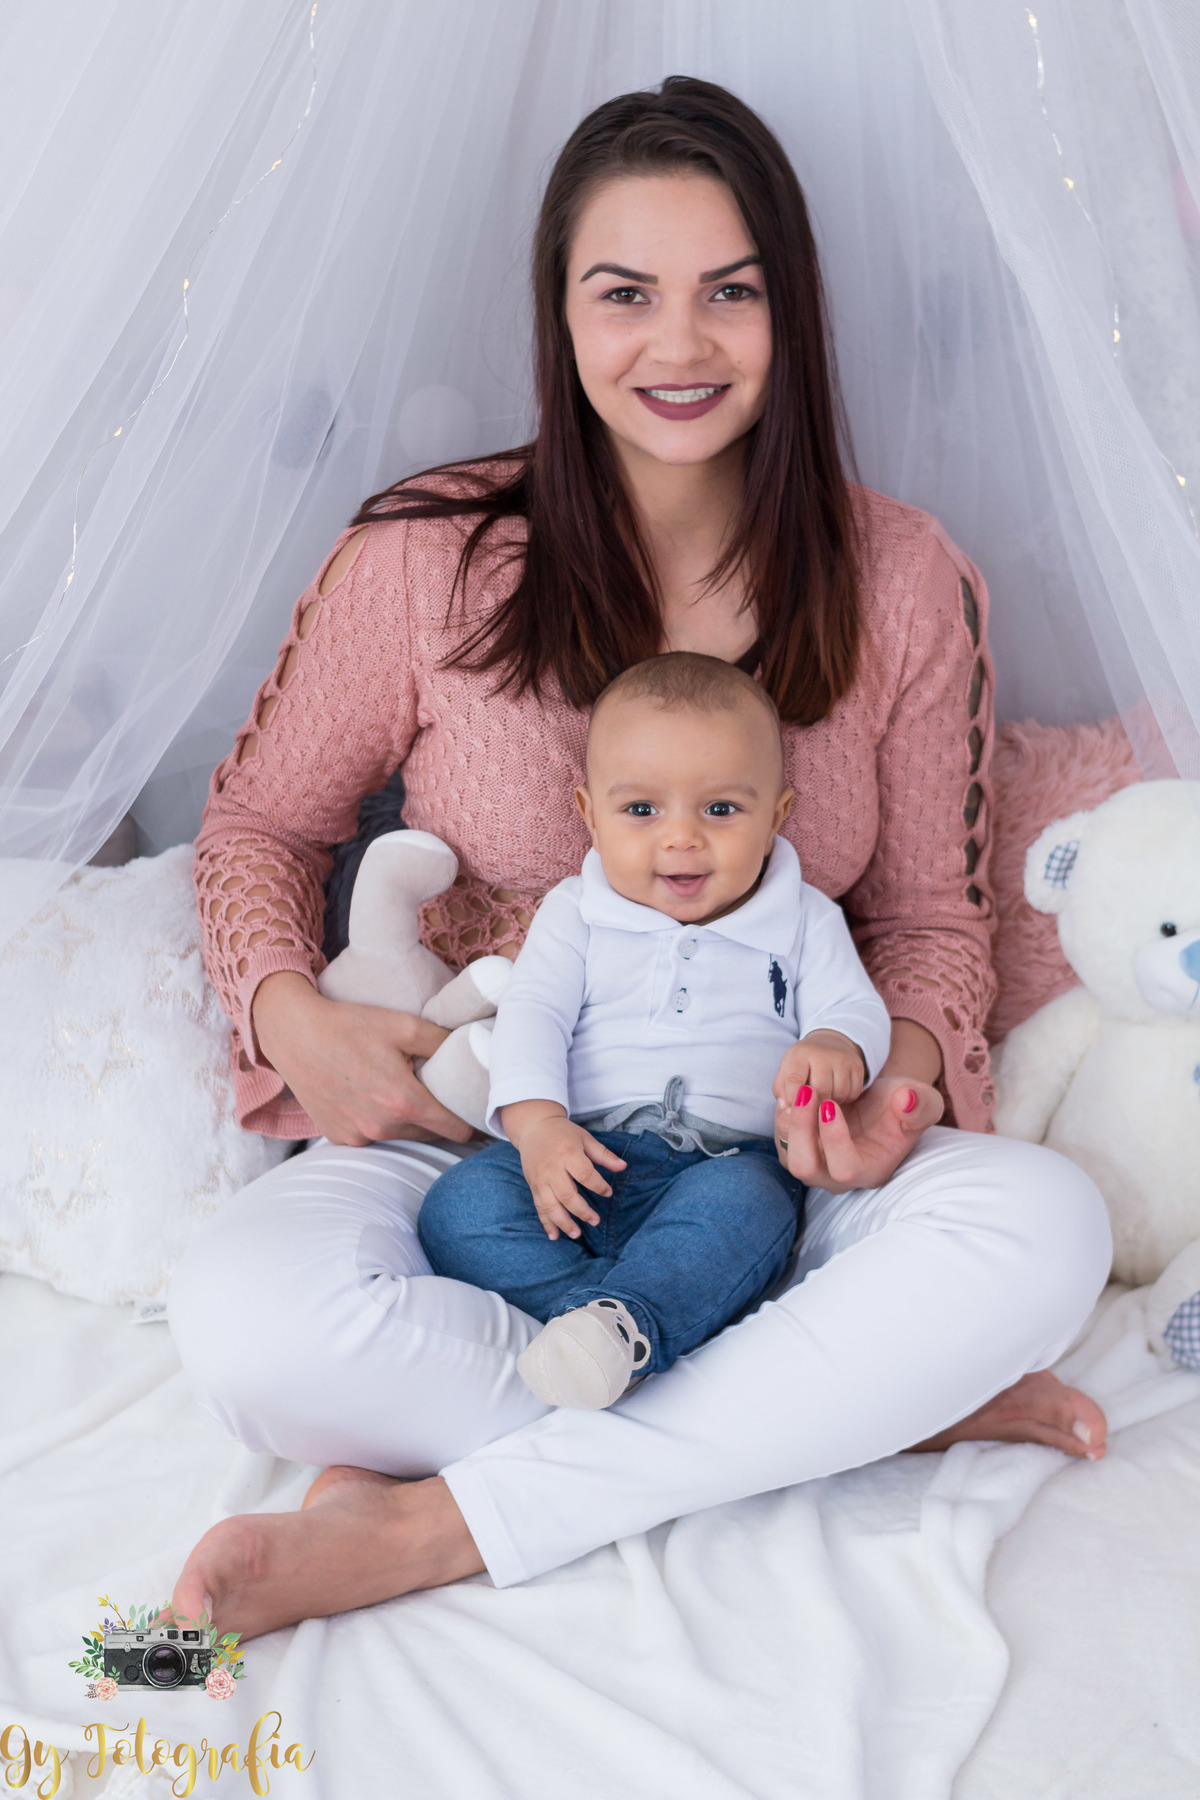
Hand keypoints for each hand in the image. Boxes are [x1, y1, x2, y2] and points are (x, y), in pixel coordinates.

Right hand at [251, 971, 473, 1146]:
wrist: (294, 1034)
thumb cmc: (349, 1025)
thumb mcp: (404, 1025)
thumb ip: (443, 1042)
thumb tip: (477, 1051)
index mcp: (403, 1102)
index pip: (455, 1130)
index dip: (471, 1123)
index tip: (478, 1114)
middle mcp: (381, 1127)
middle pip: (429, 1134)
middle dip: (439, 1118)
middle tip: (441, 1093)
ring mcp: (358, 1136)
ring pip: (402, 1136)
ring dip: (409, 1120)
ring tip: (405, 1091)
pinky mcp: (339, 1137)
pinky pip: (373, 1135)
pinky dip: (379, 1122)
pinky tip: (373, 1098)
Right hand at [501, 1101, 626, 1240]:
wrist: (534, 1128)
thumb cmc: (563, 1134)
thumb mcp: (585, 1139)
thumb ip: (603, 1155)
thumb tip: (624, 1167)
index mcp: (568, 1154)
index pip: (585, 1174)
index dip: (598, 1186)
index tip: (609, 1193)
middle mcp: (552, 1169)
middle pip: (567, 1195)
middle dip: (582, 1211)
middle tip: (596, 1221)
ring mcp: (540, 1180)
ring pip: (551, 1206)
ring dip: (563, 1222)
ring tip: (577, 1234)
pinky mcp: (533, 1187)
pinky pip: (539, 1208)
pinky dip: (546, 1223)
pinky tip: (554, 1236)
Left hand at [774, 1029, 865, 1107]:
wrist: (830, 1043)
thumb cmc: (804, 1063)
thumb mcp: (787, 1070)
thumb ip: (782, 1090)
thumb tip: (788, 1109)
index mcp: (799, 1054)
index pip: (794, 1080)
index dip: (793, 1100)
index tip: (794, 1111)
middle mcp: (822, 1053)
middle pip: (820, 1091)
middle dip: (816, 1105)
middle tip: (812, 1108)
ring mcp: (842, 1058)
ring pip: (839, 1094)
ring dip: (831, 1102)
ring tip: (824, 1097)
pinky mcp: (857, 1065)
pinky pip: (853, 1093)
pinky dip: (845, 1098)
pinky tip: (837, 1093)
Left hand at [774, 1075, 943, 1192]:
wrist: (883, 1102)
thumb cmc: (904, 1105)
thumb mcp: (922, 1101)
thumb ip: (920, 1104)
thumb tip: (905, 1100)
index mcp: (870, 1170)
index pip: (845, 1169)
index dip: (834, 1140)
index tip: (831, 1104)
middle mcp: (839, 1176)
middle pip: (806, 1169)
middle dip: (801, 1131)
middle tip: (806, 1092)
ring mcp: (818, 1165)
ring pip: (789, 1157)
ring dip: (788, 1124)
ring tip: (800, 1090)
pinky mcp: (802, 1150)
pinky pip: (782, 1142)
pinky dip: (783, 1119)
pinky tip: (794, 1094)